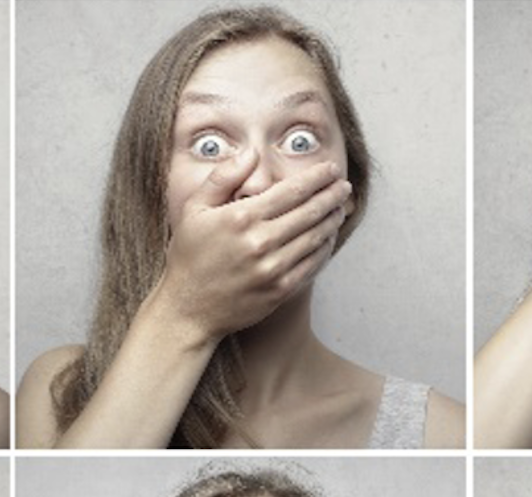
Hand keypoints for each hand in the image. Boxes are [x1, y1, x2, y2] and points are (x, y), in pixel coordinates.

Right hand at [145, 152, 351, 341]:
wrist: (187, 309)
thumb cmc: (189, 256)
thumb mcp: (193, 210)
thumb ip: (223, 177)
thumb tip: (252, 153)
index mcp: (241, 218)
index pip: (292, 190)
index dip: (317, 177)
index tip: (330, 168)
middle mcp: (260, 242)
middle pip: (311, 211)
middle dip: (333, 195)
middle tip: (344, 186)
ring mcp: (273, 268)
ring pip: (317, 237)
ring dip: (333, 219)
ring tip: (341, 207)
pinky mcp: (280, 290)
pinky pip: (314, 263)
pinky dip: (326, 247)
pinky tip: (328, 236)